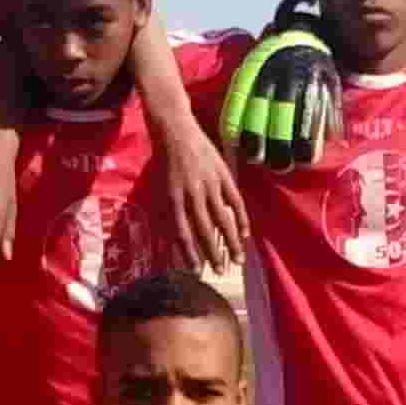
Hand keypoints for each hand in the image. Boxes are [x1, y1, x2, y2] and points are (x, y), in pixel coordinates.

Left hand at [162, 130, 246, 274]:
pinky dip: (241, 219)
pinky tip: (244, 234)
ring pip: (223, 219)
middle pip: (205, 230)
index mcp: (174, 199)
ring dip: (231, 242)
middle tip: (222, 272)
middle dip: (214, 253)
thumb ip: (168, 215)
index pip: (183, 233)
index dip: (190, 254)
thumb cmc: (165, 164)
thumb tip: (173, 242)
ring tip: (238, 259)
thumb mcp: (160, 190)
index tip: (197, 271)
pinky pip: (235, 201)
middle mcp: (192, 194)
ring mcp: (210, 185)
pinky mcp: (224, 175)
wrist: (176, 132)